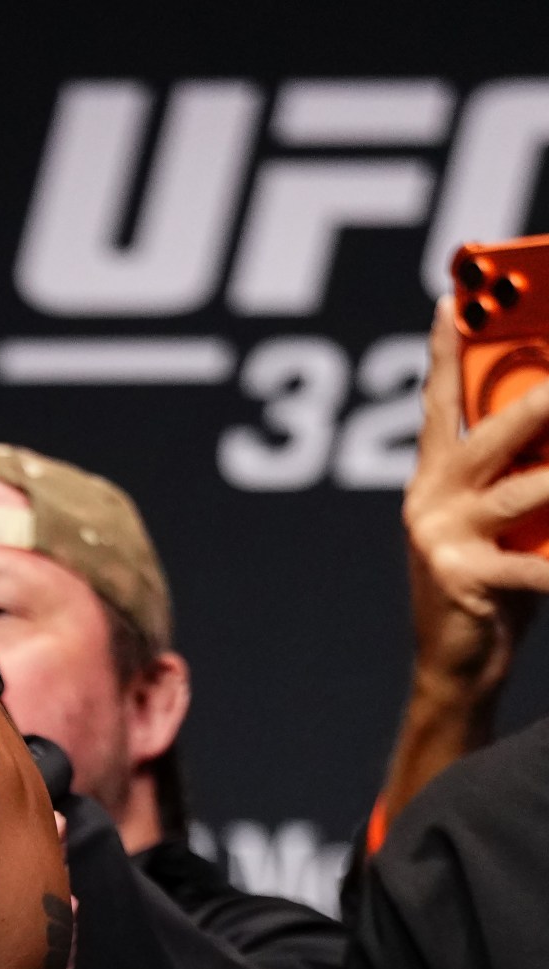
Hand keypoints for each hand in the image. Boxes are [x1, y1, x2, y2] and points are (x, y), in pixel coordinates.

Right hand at [403, 296, 548, 700]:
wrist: (455, 668)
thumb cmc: (491, 585)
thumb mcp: (500, 520)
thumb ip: (518, 476)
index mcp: (434, 478)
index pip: (438, 401)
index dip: (445, 350)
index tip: (451, 300)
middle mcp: (430, 498)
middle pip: (492, 433)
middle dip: (543, 402)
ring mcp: (441, 537)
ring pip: (528, 491)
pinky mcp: (462, 578)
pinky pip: (537, 562)